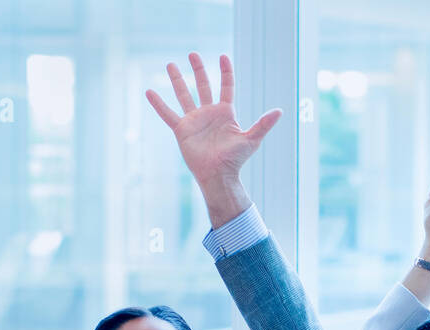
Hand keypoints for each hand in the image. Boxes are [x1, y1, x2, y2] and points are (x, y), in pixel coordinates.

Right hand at [146, 53, 281, 226]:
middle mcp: (209, 113)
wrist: (218, 176)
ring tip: (170, 64)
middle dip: (198, 70)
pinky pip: (168, 114)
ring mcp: (194, 120)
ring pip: (184, 95)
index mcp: (225, 113)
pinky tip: (149, 91)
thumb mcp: (251, 139)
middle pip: (203, 85)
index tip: (223, 56)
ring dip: (177, 80)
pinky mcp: (182, 130)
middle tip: (193, 54)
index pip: (226, 86)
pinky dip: (158, 104)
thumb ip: (263, 124)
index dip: (225, 72)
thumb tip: (280, 111)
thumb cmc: (235, 160)